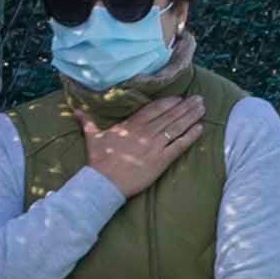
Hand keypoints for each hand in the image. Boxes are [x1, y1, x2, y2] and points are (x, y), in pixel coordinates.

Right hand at [78, 95, 202, 197]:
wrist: (104, 182)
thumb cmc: (98, 160)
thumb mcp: (92, 137)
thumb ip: (88, 122)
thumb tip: (76, 110)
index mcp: (131, 125)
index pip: (154, 109)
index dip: (168, 102)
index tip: (180, 97)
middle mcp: (145, 132)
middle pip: (170, 116)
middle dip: (186, 106)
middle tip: (199, 98)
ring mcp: (155, 145)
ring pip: (177, 127)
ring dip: (192, 116)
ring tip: (203, 108)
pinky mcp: (162, 160)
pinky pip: (180, 145)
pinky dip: (191, 136)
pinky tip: (201, 128)